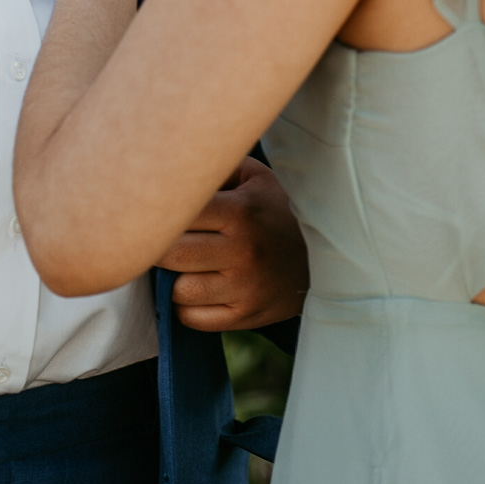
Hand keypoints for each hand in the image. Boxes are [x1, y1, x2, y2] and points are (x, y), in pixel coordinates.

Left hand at [158, 155, 308, 330]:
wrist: (325, 255)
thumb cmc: (276, 208)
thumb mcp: (254, 178)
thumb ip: (215, 169)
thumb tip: (170, 165)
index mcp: (240, 211)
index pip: (178, 213)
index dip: (161, 212)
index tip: (159, 211)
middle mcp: (242, 251)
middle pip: (170, 254)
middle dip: (160, 246)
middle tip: (165, 239)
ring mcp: (244, 288)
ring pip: (178, 290)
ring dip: (174, 278)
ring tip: (185, 264)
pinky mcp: (246, 315)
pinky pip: (193, 318)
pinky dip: (187, 305)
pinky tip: (198, 286)